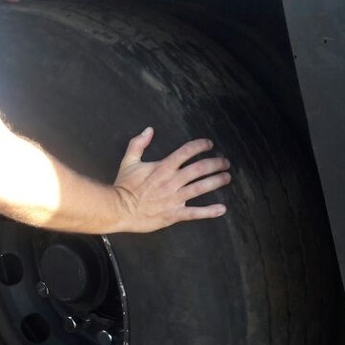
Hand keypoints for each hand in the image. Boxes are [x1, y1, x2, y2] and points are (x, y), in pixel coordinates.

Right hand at [113, 127, 229, 232]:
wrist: (118, 209)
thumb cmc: (123, 186)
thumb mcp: (128, 161)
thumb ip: (138, 144)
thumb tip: (149, 130)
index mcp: (163, 167)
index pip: (187, 151)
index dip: (201, 146)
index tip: (209, 145)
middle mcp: (172, 181)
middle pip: (200, 168)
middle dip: (215, 164)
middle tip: (224, 163)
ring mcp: (174, 198)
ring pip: (201, 187)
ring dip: (216, 181)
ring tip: (226, 178)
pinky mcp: (173, 214)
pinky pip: (195, 213)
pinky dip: (210, 211)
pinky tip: (222, 209)